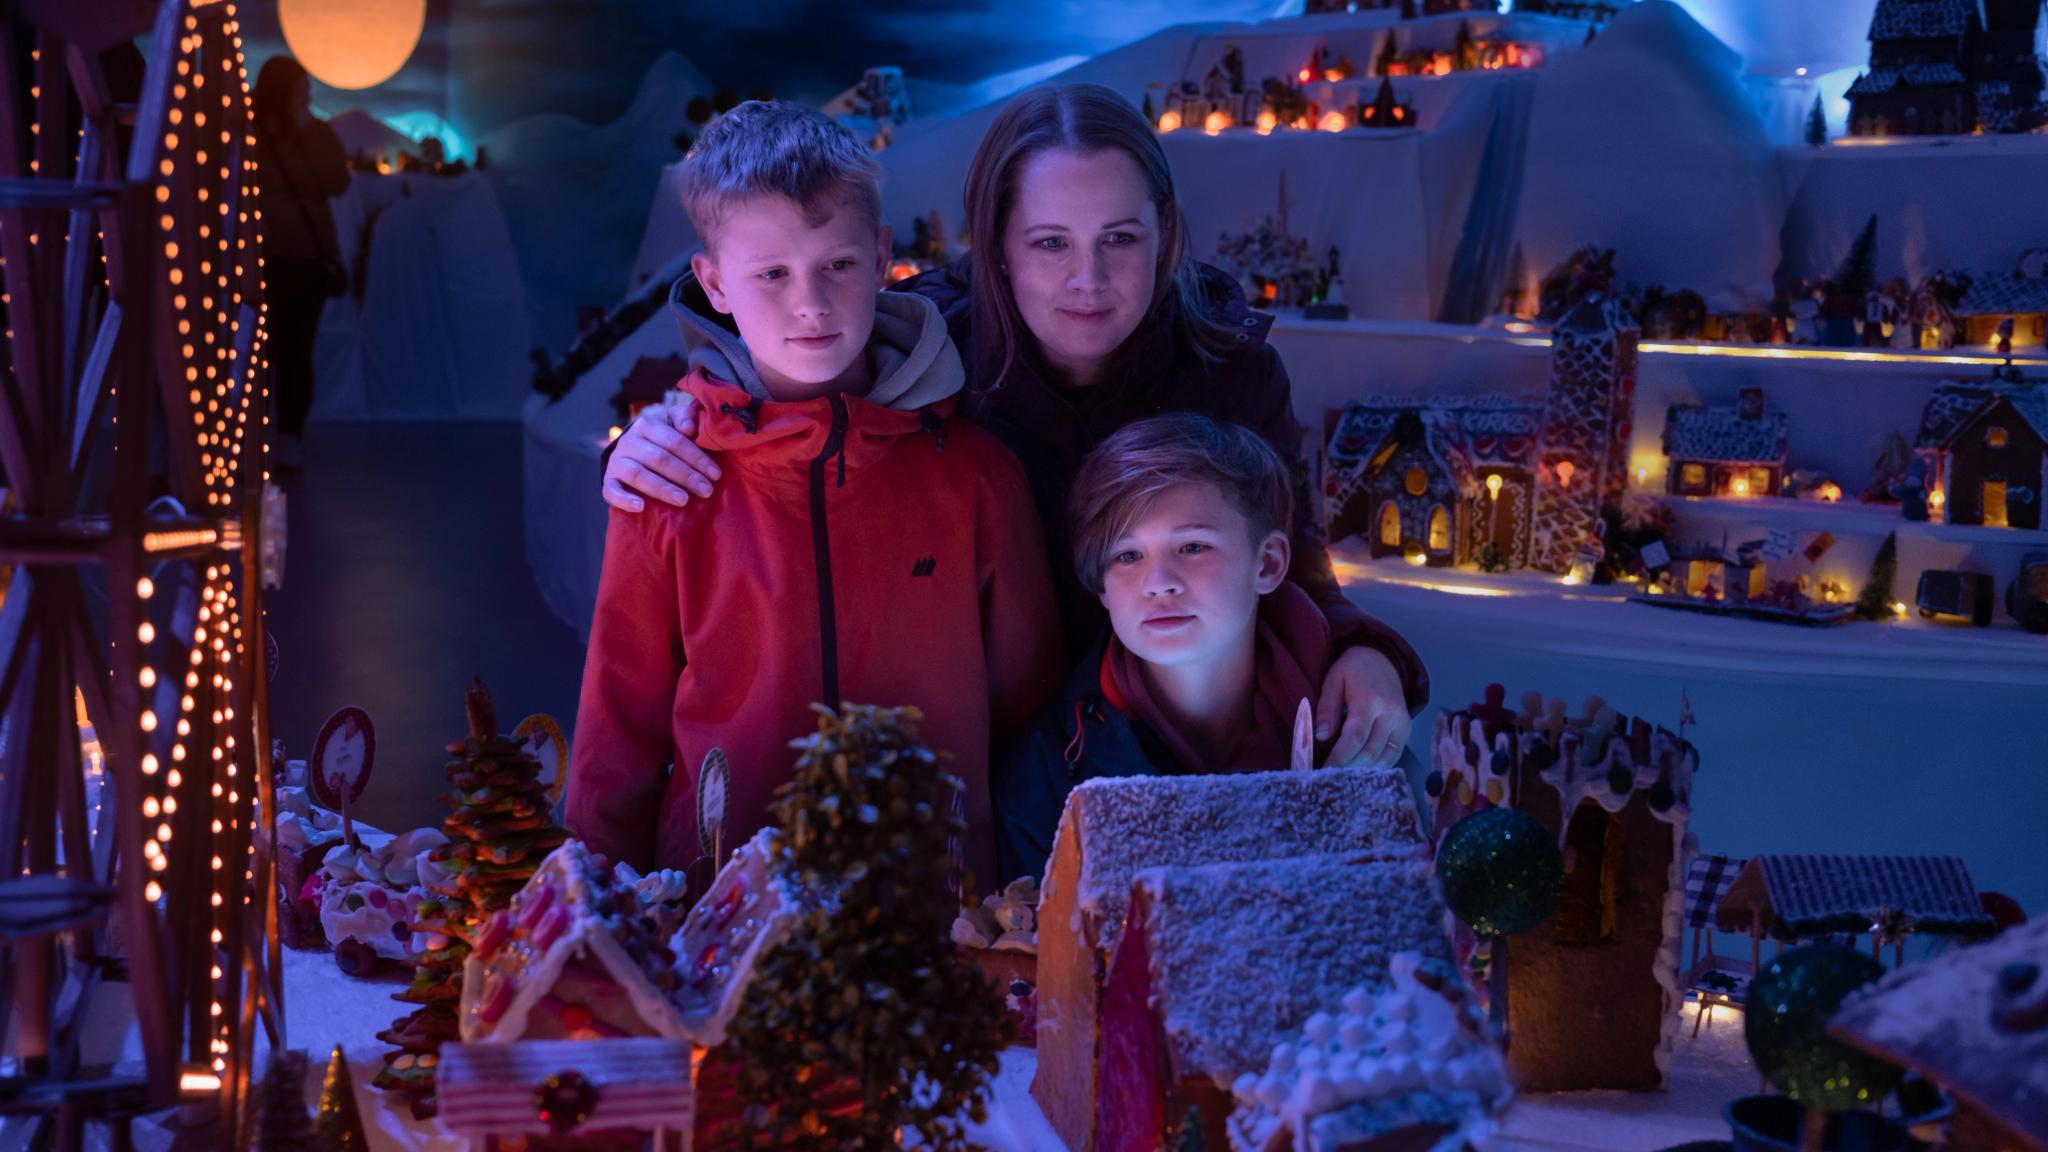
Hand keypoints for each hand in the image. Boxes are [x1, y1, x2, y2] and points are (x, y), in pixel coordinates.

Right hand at [601, 394, 718, 511]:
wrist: (635, 447)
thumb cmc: (664, 436)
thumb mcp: (676, 421)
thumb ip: (687, 418)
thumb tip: (689, 427)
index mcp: (647, 424)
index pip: (674, 442)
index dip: (696, 458)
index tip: (715, 474)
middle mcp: (628, 441)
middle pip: (659, 459)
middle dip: (686, 476)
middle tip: (706, 491)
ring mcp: (616, 461)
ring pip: (638, 475)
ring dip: (661, 488)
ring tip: (683, 500)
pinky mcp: (609, 480)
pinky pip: (611, 491)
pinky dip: (624, 500)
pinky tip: (641, 507)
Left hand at [1314, 647, 1411, 768]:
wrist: (1382, 659)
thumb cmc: (1353, 670)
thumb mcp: (1334, 680)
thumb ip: (1327, 708)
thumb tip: (1321, 736)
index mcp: (1370, 700)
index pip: (1355, 737)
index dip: (1340, 757)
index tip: (1324, 770)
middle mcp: (1390, 714)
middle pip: (1369, 752)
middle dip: (1348, 767)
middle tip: (1329, 775)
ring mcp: (1402, 723)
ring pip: (1382, 758)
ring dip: (1361, 769)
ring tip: (1342, 773)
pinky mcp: (1406, 729)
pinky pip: (1393, 756)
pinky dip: (1377, 766)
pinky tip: (1361, 767)